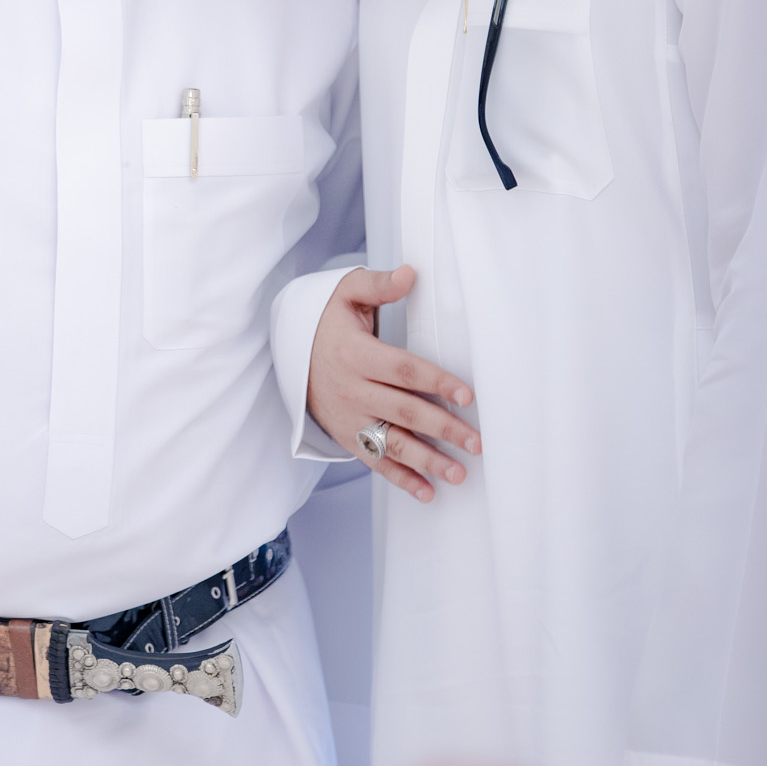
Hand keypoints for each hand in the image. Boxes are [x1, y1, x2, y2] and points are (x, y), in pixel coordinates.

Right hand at [306, 266, 479, 501]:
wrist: (291, 353)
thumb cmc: (329, 323)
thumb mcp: (345, 294)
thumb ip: (377, 285)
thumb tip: (410, 273)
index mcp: (355, 354)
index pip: (402, 370)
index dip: (435, 382)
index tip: (466, 395)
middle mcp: (351, 389)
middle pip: (403, 411)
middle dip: (442, 428)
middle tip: (476, 441)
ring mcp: (348, 417)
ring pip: (391, 443)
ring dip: (426, 461)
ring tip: (459, 472)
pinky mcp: (347, 436)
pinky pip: (375, 462)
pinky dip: (400, 480)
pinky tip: (427, 492)